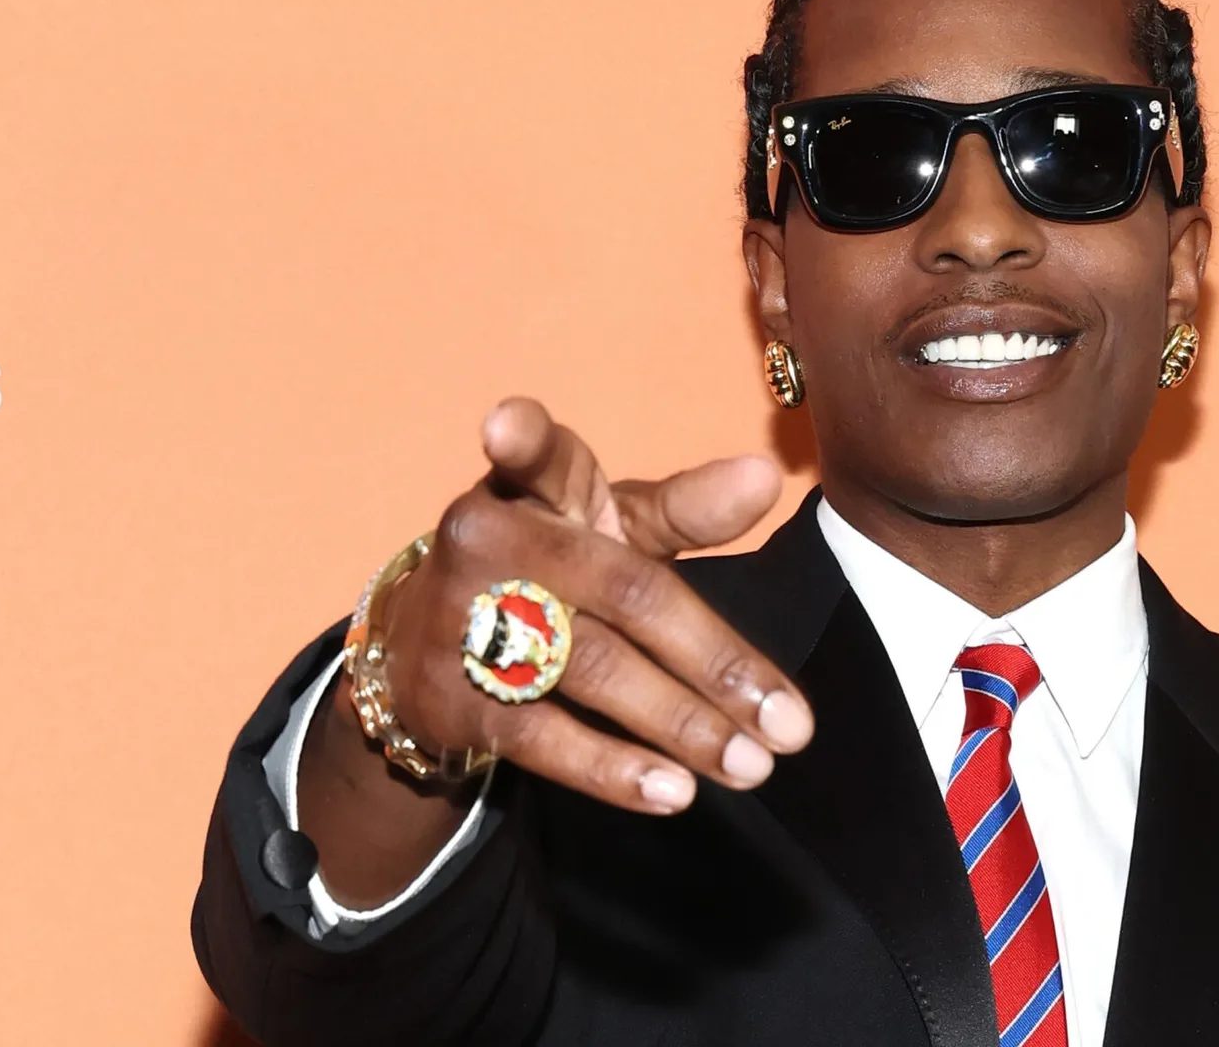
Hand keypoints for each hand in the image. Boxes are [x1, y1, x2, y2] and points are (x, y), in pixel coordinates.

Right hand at [372, 397, 813, 813]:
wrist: (425, 648)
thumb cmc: (550, 567)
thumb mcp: (610, 526)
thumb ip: (687, 508)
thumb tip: (766, 476)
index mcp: (533, 487)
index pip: (533, 455)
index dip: (520, 437)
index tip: (505, 426)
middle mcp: (490, 542)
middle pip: (624, 594)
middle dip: (717, 662)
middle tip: (792, 725)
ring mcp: (462, 621)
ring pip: (592, 671)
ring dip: (680, 724)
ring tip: (751, 767)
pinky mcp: (450, 698)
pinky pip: (540, 737)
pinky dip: (611, 769)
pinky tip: (673, 792)